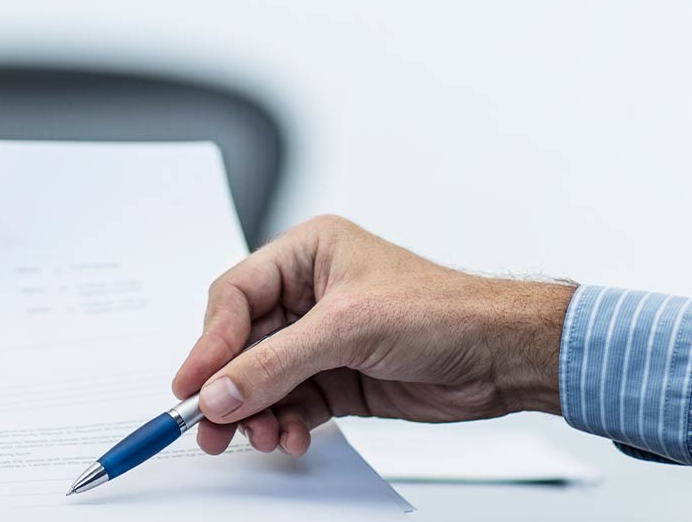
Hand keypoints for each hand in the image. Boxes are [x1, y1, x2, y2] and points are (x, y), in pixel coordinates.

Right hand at [171, 215, 573, 455]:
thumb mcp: (348, 330)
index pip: (236, 296)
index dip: (210, 342)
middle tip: (210, 425)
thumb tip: (220, 391)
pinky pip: (292, 404)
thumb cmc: (444, 311)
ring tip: (259, 437)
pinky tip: (291, 437)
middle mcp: (311, 293)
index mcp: (309, 253)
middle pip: (243, 343)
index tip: (191, 384)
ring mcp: (324, 339)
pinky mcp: (338, 378)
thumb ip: (276, 364)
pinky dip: (285, 424)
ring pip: (264, 380)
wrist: (500, 355)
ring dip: (256, 413)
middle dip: (229, 387)